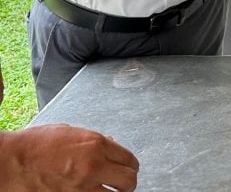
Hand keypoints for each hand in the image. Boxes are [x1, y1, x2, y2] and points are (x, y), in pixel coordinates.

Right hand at [0, 124, 138, 190]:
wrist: (12, 162)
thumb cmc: (37, 144)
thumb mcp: (72, 132)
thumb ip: (95, 141)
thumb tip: (111, 145)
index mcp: (96, 144)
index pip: (129, 159)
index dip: (131, 166)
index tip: (129, 169)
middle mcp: (93, 166)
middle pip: (128, 180)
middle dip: (128, 182)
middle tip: (124, 184)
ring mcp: (82, 187)